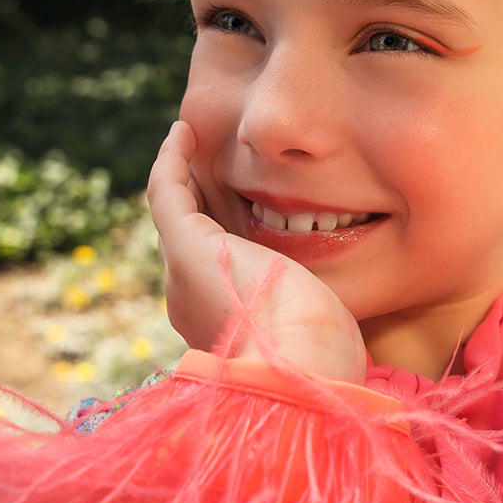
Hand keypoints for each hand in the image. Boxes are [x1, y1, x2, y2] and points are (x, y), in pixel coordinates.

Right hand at [147, 122, 367, 382]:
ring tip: (194, 143)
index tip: (244, 212)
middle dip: (201, 206)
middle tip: (214, 167)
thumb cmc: (321, 364)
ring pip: (176, 216)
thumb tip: (335, 325)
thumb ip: (315, 321)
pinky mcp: (186, 245)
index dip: (226, 240)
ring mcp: (183, 274)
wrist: (299, 370)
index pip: (216, 275)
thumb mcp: (319, 336)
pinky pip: (167, 191)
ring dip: (185, 177)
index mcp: (220, 326)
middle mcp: (190, 301)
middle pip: (191, 244)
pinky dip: (173, 160)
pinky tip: (185, 133)